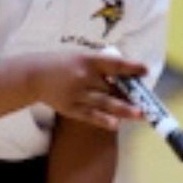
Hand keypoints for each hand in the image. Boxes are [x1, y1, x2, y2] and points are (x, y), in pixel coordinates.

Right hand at [27, 52, 145, 130]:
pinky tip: (116, 124)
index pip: (113, 64)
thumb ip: (101, 67)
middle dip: (130, 95)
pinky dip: (103, 120)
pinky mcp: (70, 108)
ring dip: (123, 109)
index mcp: (87, 60)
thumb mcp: (81, 57)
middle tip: (148, 102)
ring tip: (140, 115)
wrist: (34, 75)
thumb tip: (127, 79)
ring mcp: (76, 93)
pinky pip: (90, 115)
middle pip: (111, 87)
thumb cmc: (63, 65)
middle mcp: (83, 76)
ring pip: (104, 102)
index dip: (130, 67)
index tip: (145, 71)